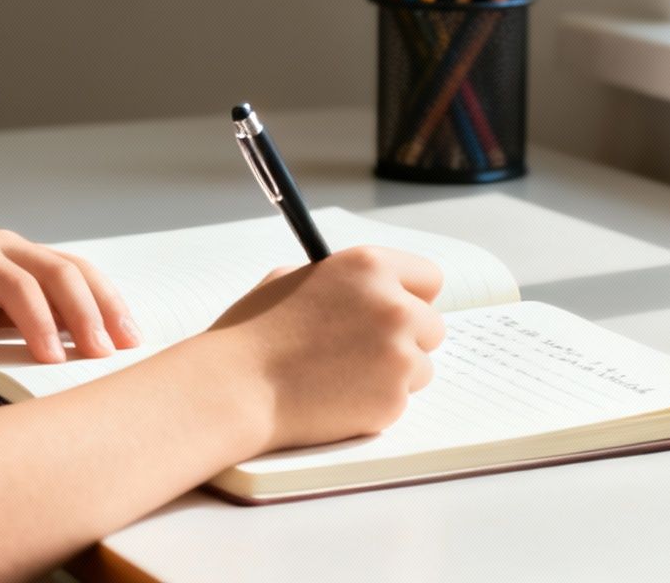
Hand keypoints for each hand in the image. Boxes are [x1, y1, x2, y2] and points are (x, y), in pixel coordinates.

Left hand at [0, 224, 143, 372]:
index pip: (17, 286)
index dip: (40, 323)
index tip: (54, 360)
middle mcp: (1, 246)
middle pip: (58, 271)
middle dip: (88, 312)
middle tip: (108, 352)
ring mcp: (17, 253)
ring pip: (73, 269)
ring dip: (104, 302)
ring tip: (130, 339)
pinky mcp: (26, 267)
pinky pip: (70, 277)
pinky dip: (96, 300)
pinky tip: (115, 326)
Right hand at [205, 246, 445, 450]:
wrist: (237, 386)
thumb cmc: (254, 333)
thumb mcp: (292, 280)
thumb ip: (340, 280)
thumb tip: (365, 288)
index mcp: (369, 267)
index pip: (428, 278)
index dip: (412, 295)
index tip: (401, 309)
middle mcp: (394, 306)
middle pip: (432, 325)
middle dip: (407, 339)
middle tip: (367, 351)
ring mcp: (398, 355)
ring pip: (420, 367)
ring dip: (393, 374)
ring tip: (342, 376)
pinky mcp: (393, 399)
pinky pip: (400, 400)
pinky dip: (375, 402)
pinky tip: (336, 397)